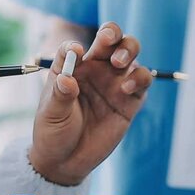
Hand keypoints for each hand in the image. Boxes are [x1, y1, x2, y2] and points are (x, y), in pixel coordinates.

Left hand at [29, 22, 151, 184]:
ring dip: (128, 50)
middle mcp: (95, 70)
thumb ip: (60, 95)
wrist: (68, 162)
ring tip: (118, 63)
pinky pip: (142, 81)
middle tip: (108, 40)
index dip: (75, 46)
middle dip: (112, 33)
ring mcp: (114, 83)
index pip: (74, 47)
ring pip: (130, 54)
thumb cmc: (54, 133)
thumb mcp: (51, 115)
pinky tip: (126, 88)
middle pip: (110, 40)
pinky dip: (139, 78)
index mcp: (72, 68)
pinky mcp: (130, 101)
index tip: (76, 54)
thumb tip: (67, 79)